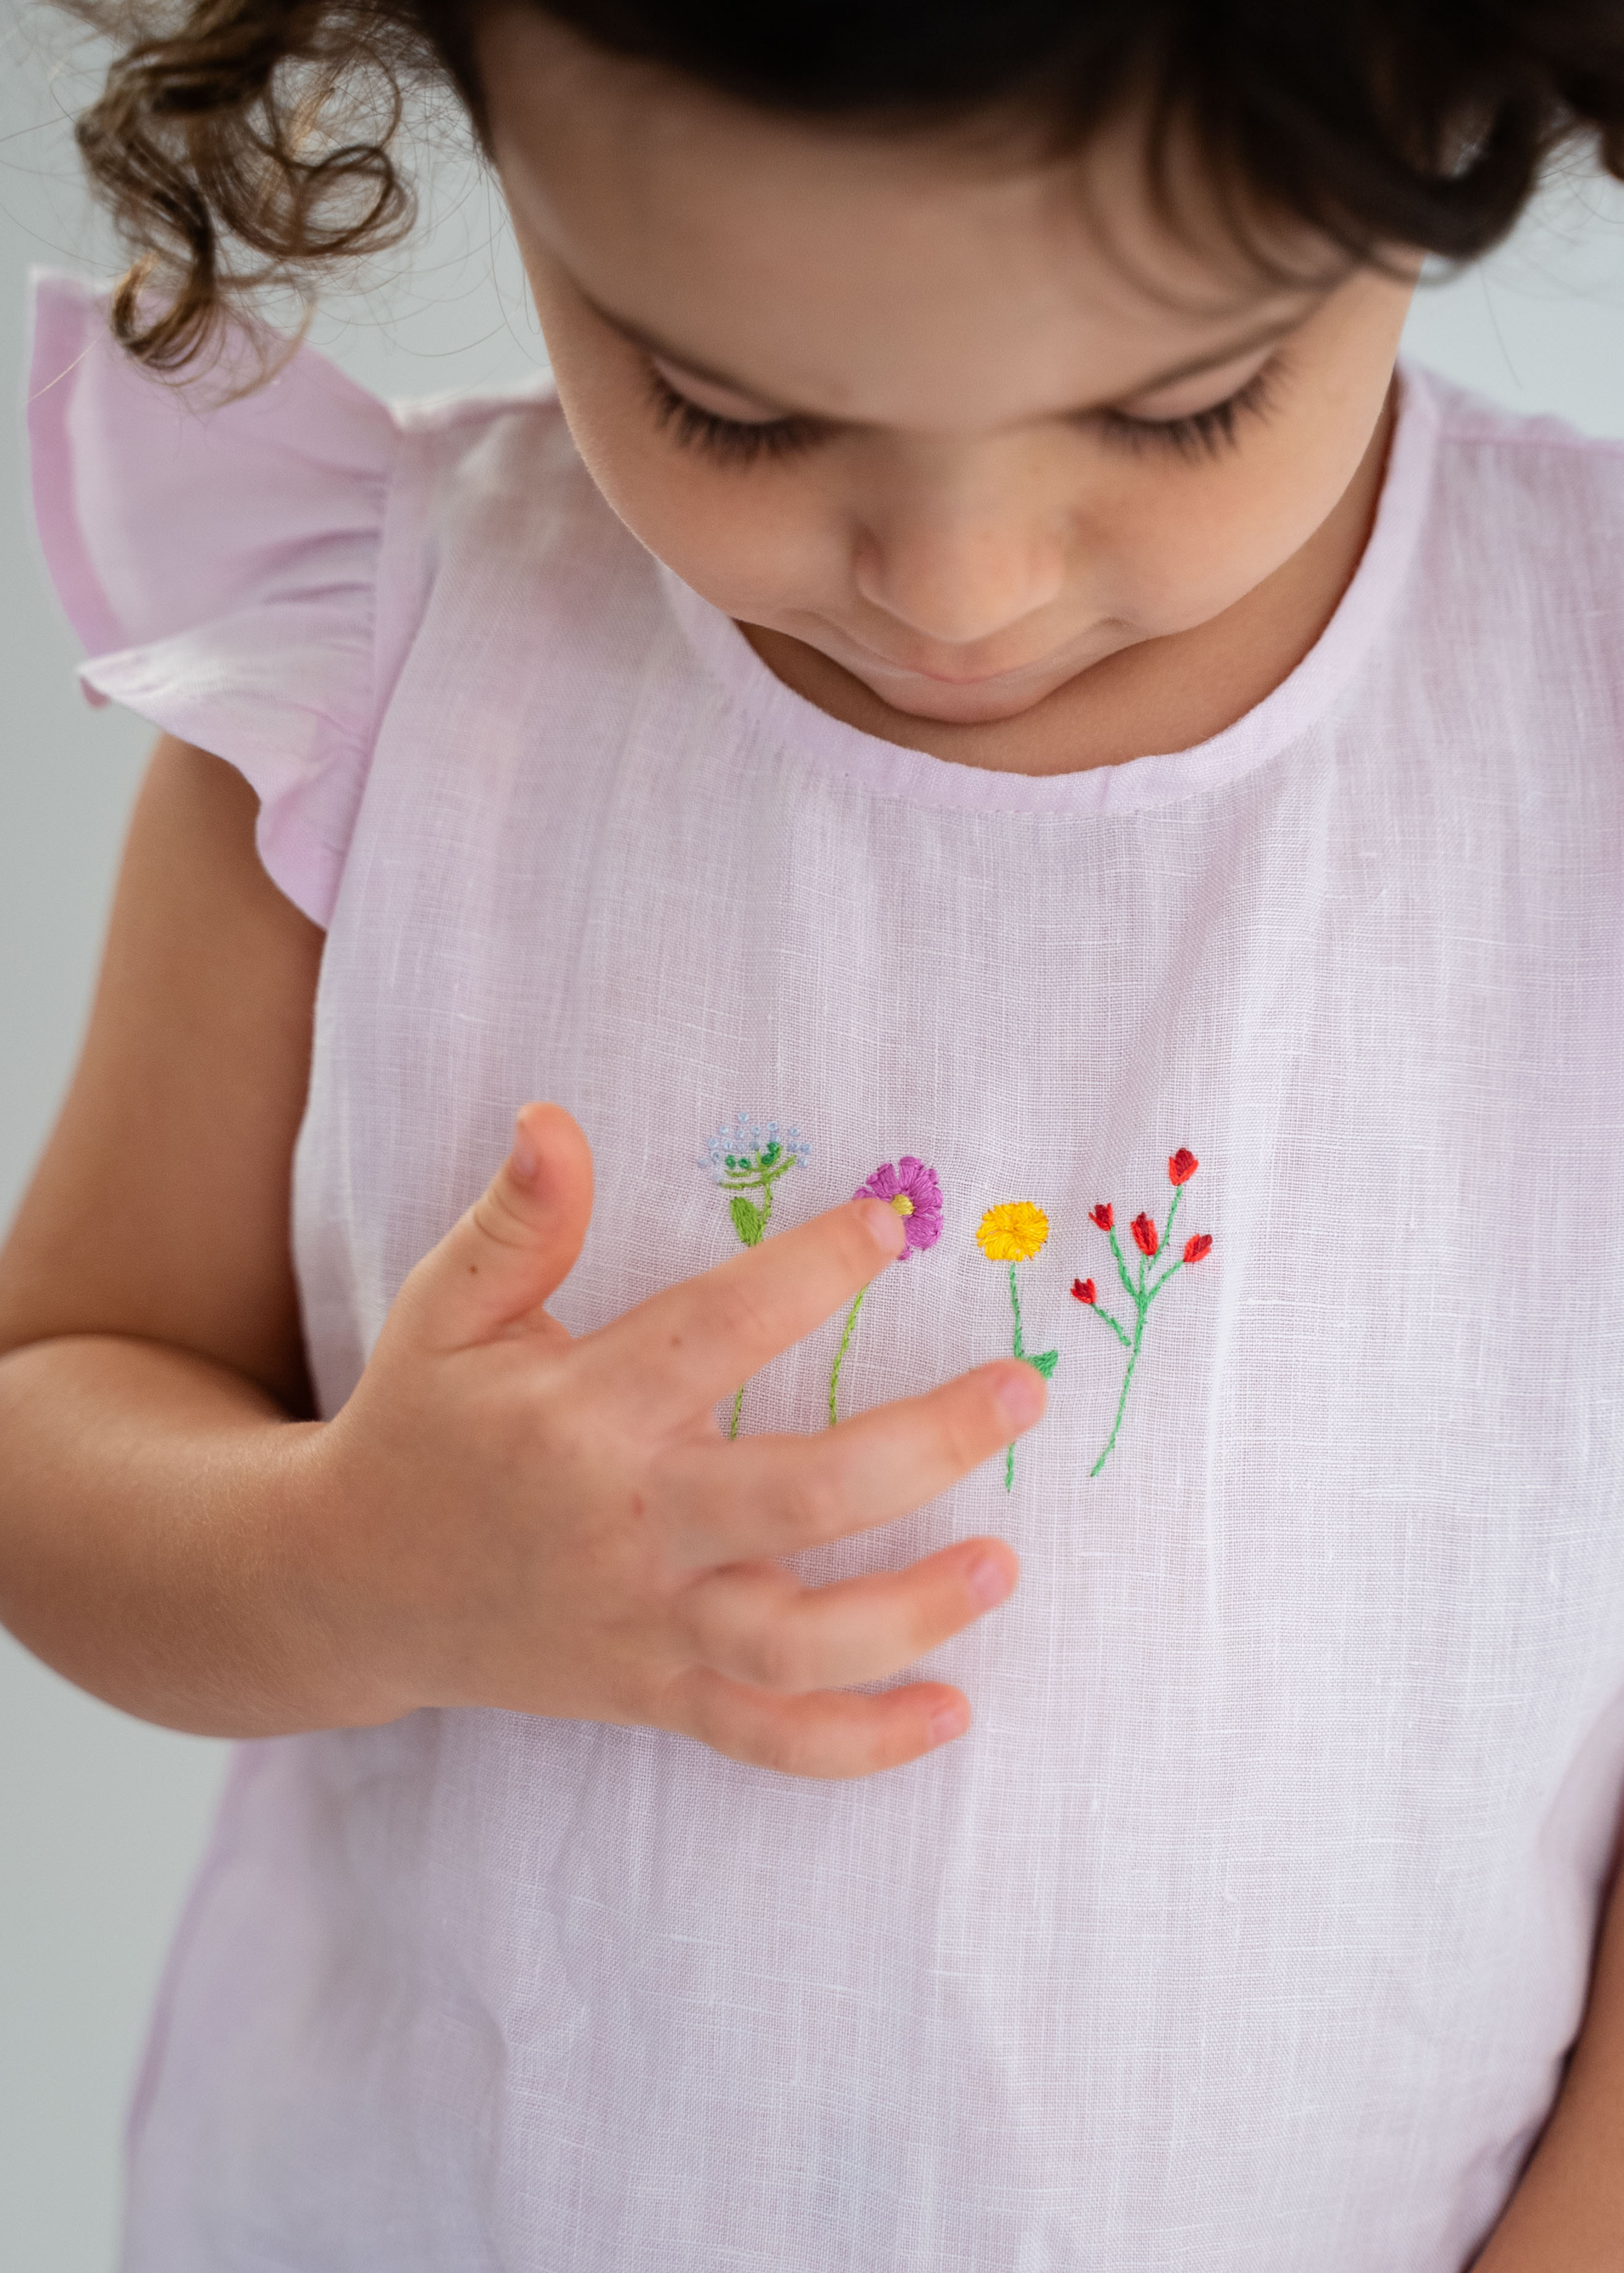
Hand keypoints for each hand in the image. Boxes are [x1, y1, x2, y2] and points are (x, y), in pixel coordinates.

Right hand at [306, 1104, 1041, 1776]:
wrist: (351, 1586)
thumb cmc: (420, 1425)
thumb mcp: (444, 1311)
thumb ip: (514, 1221)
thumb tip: (553, 1118)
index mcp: (580, 1414)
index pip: (717, 1331)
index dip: (813, 1270)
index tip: (897, 1221)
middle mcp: (624, 1525)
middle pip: (796, 1501)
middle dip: (922, 1447)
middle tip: (1023, 1394)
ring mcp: (644, 1625)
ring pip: (795, 1641)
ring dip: (911, 1612)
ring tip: (1005, 1561)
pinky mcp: (653, 1693)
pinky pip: (767, 1739)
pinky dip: (861, 1743)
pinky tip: (952, 1710)